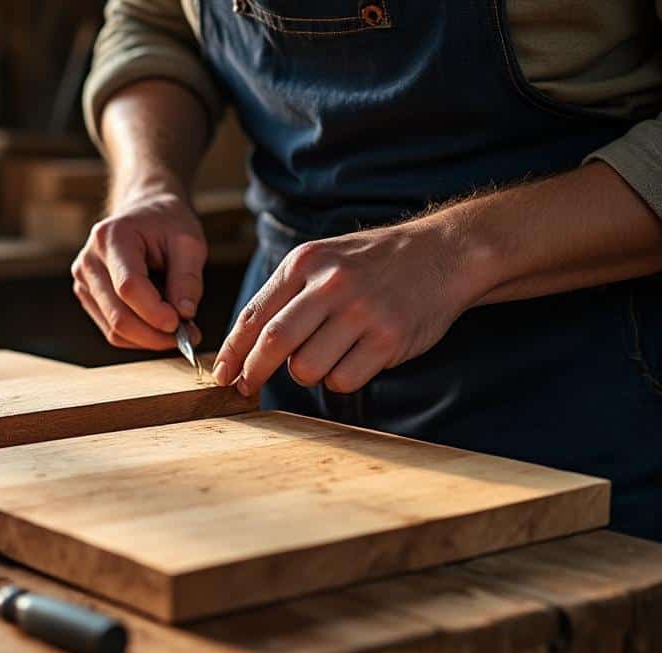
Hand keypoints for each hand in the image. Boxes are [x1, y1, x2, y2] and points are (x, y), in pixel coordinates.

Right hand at [71, 187, 206, 349]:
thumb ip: (188, 279)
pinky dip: (138, 336)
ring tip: (178, 331)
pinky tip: (159, 326)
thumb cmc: (166, 224)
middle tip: (187, 336)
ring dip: (148, 339)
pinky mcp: (88, 297)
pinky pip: (111, 330)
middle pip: (117, 314)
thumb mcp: (188, 241)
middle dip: (155, 334)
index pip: (128, 286)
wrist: (144, 214)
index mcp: (111, 238)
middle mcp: (89, 261)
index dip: (155, 312)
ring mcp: (84, 281)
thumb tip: (184, 315)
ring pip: (114, 329)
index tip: (182, 324)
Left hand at [211, 221, 479, 395]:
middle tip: (245, 387)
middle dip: (253, 372)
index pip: (254, 314)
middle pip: (273, 343)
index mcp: (305, 262)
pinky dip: (339, 379)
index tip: (221, 373)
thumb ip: (285, 294)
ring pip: (306, 368)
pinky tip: (354, 358)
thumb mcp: (322, 260)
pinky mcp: (388, 338)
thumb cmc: (371, 263)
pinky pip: (343, 380)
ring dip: (305, 374)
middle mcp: (331, 284)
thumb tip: (242, 345)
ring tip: (324, 355)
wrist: (443, 253)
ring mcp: (362, 312)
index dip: (232, 350)